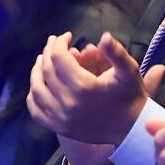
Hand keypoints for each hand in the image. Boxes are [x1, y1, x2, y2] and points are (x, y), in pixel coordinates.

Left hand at [27, 32, 164, 144]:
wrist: (132, 128)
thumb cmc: (130, 97)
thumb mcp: (129, 71)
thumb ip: (116, 52)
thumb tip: (104, 36)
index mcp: (84, 87)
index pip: (59, 58)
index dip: (60, 42)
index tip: (67, 36)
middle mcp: (69, 103)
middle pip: (47, 70)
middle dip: (48, 52)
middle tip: (54, 42)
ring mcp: (62, 118)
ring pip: (37, 89)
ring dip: (36, 71)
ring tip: (42, 60)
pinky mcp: (60, 128)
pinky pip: (37, 111)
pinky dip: (33, 96)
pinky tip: (38, 85)